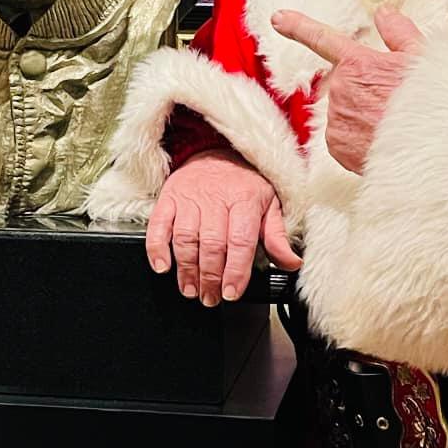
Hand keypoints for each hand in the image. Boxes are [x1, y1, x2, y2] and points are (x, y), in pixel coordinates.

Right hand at [146, 149, 300, 306]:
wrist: (216, 150)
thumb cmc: (243, 182)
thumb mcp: (269, 203)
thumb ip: (277, 236)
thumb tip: (291, 264)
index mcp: (244, 199)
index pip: (240, 240)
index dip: (235, 271)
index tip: (231, 293)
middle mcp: (215, 198)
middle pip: (211, 244)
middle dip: (210, 277)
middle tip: (210, 298)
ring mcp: (189, 198)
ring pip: (185, 238)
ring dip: (186, 269)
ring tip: (191, 289)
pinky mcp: (169, 197)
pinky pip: (158, 224)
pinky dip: (157, 248)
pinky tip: (162, 266)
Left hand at [271, 6, 423, 172]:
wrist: (437, 149)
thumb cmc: (434, 102)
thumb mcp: (424, 59)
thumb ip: (399, 33)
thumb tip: (384, 13)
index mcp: (359, 63)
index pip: (323, 39)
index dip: (298, 26)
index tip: (278, 18)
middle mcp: (341, 89)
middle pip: (345, 83)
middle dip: (364, 90)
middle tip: (394, 103)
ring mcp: (336, 118)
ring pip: (345, 110)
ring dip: (363, 114)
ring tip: (392, 125)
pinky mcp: (336, 146)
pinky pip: (343, 136)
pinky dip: (358, 138)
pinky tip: (381, 140)